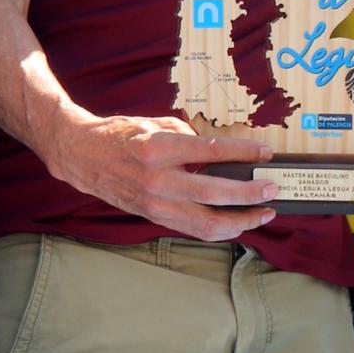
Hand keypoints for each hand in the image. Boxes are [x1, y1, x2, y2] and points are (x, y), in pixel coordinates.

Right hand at [52, 112, 281, 242]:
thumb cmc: (119, 135)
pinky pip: (193, 229)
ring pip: (207, 223)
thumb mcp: (154, 123)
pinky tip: (238, 223)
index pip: (211, 152)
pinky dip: (220, 229)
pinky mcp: (154, 217)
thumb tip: (217, 151)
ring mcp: (156, 203)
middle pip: (215, 193)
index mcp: (158, 149)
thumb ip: (187, 136)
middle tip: (271, 188)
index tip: (265, 153)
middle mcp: (157, 180)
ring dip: (241, 220)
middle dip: (249, 193)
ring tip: (263, 213)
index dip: (243, 154)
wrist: (82, 156)